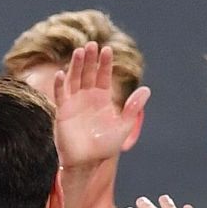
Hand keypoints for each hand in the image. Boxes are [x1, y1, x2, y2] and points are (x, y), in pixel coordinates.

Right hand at [53, 41, 149, 170]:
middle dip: (89, 60)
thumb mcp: (123, 126)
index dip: (104, 63)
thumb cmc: (105, 147)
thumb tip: (147, 89)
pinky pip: (60, 95)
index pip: (103, 76)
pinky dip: (60, 85)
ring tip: (78, 52)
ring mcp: (73, 103)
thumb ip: (133, 108)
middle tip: (91, 44)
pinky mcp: (62, 112)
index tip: (107, 50)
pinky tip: (61, 74)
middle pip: (87, 73)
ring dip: (75, 66)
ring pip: (74, 80)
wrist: (87, 162)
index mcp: (102, 99)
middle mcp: (87, 98)